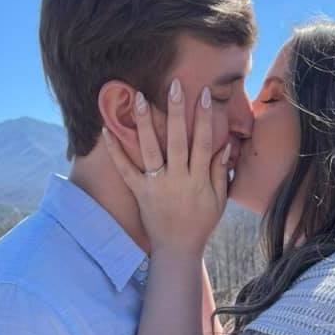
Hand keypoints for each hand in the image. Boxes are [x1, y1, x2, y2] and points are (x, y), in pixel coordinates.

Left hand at [102, 79, 229, 255]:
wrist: (176, 248)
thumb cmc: (201, 223)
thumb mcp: (219, 200)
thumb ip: (221, 172)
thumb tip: (226, 145)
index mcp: (198, 180)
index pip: (204, 143)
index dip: (204, 118)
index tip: (204, 94)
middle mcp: (177, 180)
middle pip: (177, 140)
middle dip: (176, 111)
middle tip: (173, 85)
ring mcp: (156, 185)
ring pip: (150, 150)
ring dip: (145, 123)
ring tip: (140, 97)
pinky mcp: (139, 192)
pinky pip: (126, 170)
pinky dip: (116, 151)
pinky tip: (107, 130)